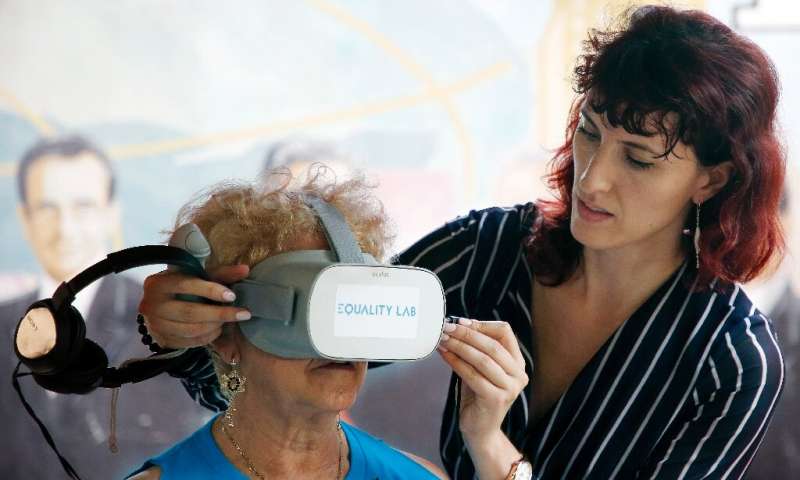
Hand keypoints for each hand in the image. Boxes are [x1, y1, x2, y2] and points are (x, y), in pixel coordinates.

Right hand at [138, 265, 250, 347]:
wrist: (162, 302)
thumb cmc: (184, 285)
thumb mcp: (200, 275)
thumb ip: (222, 273)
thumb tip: (245, 269)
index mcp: (159, 282)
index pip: (186, 285)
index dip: (211, 290)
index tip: (232, 296)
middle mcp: (151, 304)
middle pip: (189, 312)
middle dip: (219, 314)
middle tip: (243, 314)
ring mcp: (154, 324)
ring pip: (189, 329)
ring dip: (214, 327)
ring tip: (228, 322)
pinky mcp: (161, 339)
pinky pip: (187, 342)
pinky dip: (206, 338)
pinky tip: (217, 331)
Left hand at [438, 318, 528, 441]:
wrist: (481, 430)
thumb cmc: (478, 395)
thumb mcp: (480, 368)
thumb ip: (476, 349)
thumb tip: (459, 324)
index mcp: (517, 363)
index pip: (505, 332)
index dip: (482, 325)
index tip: (461, 322)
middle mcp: (518, 375)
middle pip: (492, 345)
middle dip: (466, 334)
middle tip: (446, 328)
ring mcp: (510, 388)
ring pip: (482, 359)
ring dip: (459, 346)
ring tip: (442, 339)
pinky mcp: (496, 400)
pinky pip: (472, 375)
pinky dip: (456, 362)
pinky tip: (443, 354)